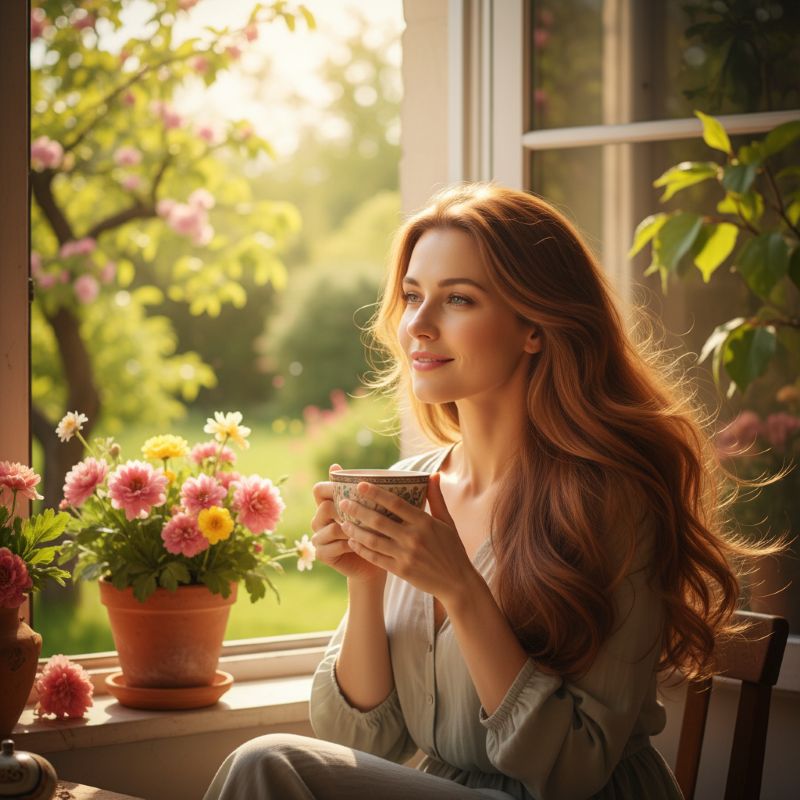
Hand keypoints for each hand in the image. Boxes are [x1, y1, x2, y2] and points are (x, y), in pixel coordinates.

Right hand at [310, 464, 386, 585]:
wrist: (374, 562)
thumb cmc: (375, 531)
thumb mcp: (372, 509)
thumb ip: (365, 492)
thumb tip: (360, 470)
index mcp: (328, 504)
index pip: (319, 490)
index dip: (330, 487)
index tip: (352, 490)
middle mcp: (319, 519)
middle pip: (324, 507)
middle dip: (345, 510)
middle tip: (364, 514)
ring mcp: (318, 537)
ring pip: (330, 527)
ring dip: (350, 529)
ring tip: (367, 531)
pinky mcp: (321, 553)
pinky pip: (331, 546)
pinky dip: (348, 545)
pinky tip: (361, 545)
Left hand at [341, 472, 475, 606]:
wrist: (457, 583)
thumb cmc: (452, 549)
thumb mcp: (447, 522)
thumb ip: (436, 498)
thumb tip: (433, 474)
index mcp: (425, 522)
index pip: (396, 503)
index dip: (376, 493)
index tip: (360, 485)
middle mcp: (414, 538)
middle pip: (379, 521)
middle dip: (358, 511)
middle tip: (343, 503)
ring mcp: (406, 555)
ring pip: (373, 540)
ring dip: (355, 531)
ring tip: (342, 523)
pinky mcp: (401, 571)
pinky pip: (376, 558)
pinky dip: (362, 549)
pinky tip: (352, 542)